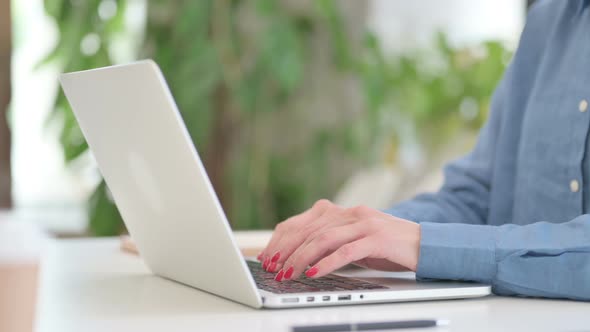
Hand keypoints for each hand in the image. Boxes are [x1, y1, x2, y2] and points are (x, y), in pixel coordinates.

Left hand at [257, 199, 420, 280]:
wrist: (424, 244)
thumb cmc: (385, 246)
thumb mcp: (352, 240)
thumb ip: (328, 242)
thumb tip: (296, 256)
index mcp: (340, 211)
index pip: (301, 222)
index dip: (281, 239)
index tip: (267, 257)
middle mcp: (350, 212)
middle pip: (308, 229)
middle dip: (286, 250)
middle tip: (272, 268)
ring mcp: (364, 223)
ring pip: (323, 238)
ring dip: (301, 257)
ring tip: (288, 273)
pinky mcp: (377, 238)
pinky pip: (346, 250)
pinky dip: (327, 262)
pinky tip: (313, 272)